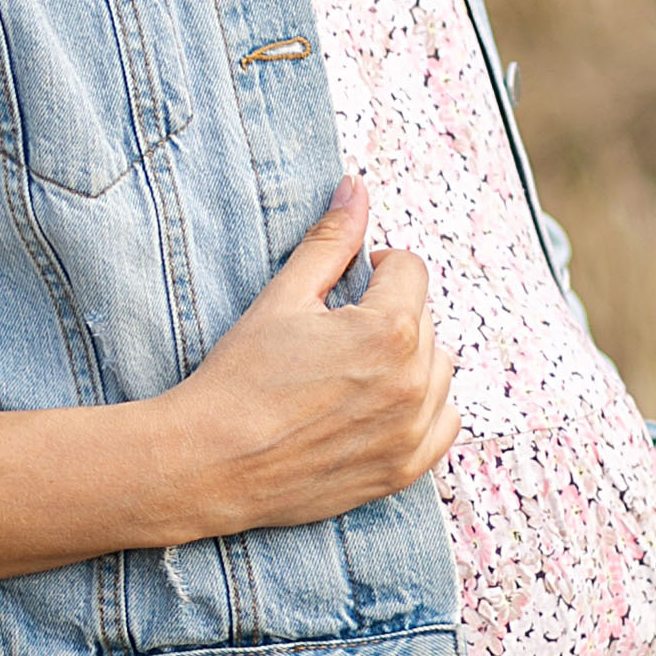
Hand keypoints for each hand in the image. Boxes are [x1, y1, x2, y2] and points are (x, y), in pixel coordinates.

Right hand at [166, 174, 460, 537]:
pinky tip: (382, 404)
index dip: (376, 269)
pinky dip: (424, 408)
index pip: (410, 271)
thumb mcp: (283, 298)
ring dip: (411, 358)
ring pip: (439, 369)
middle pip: (426, 319)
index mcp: (388, 330)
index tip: (346, 287)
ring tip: (356, 367)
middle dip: (389, 313)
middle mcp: (413, 382)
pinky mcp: (403, 469)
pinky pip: (444, 423)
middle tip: (338, 332)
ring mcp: (412, 431)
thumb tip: (355, 187)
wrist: (211, 463)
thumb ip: (330, 241)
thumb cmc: (241, 378)